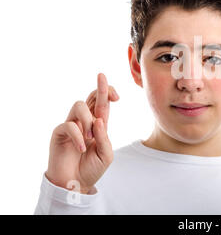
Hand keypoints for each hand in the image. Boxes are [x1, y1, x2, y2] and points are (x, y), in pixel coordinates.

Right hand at [45, 73, 118, 193]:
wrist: (75, 185)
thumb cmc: (91, 169)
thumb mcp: (106, 155)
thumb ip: (105, 138)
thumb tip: (99, 120)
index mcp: (99, 125)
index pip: (103, 103)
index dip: (108, 93)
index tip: (117, 96)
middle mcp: (85, 121)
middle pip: (91, 97)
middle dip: (100, 88)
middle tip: (104, 81)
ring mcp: (71, 125)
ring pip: (79, 105)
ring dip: (88, 119)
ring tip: (90, 137)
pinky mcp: (59, 133)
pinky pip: (69, 125)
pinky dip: (78, 136)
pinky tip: (82, 148)